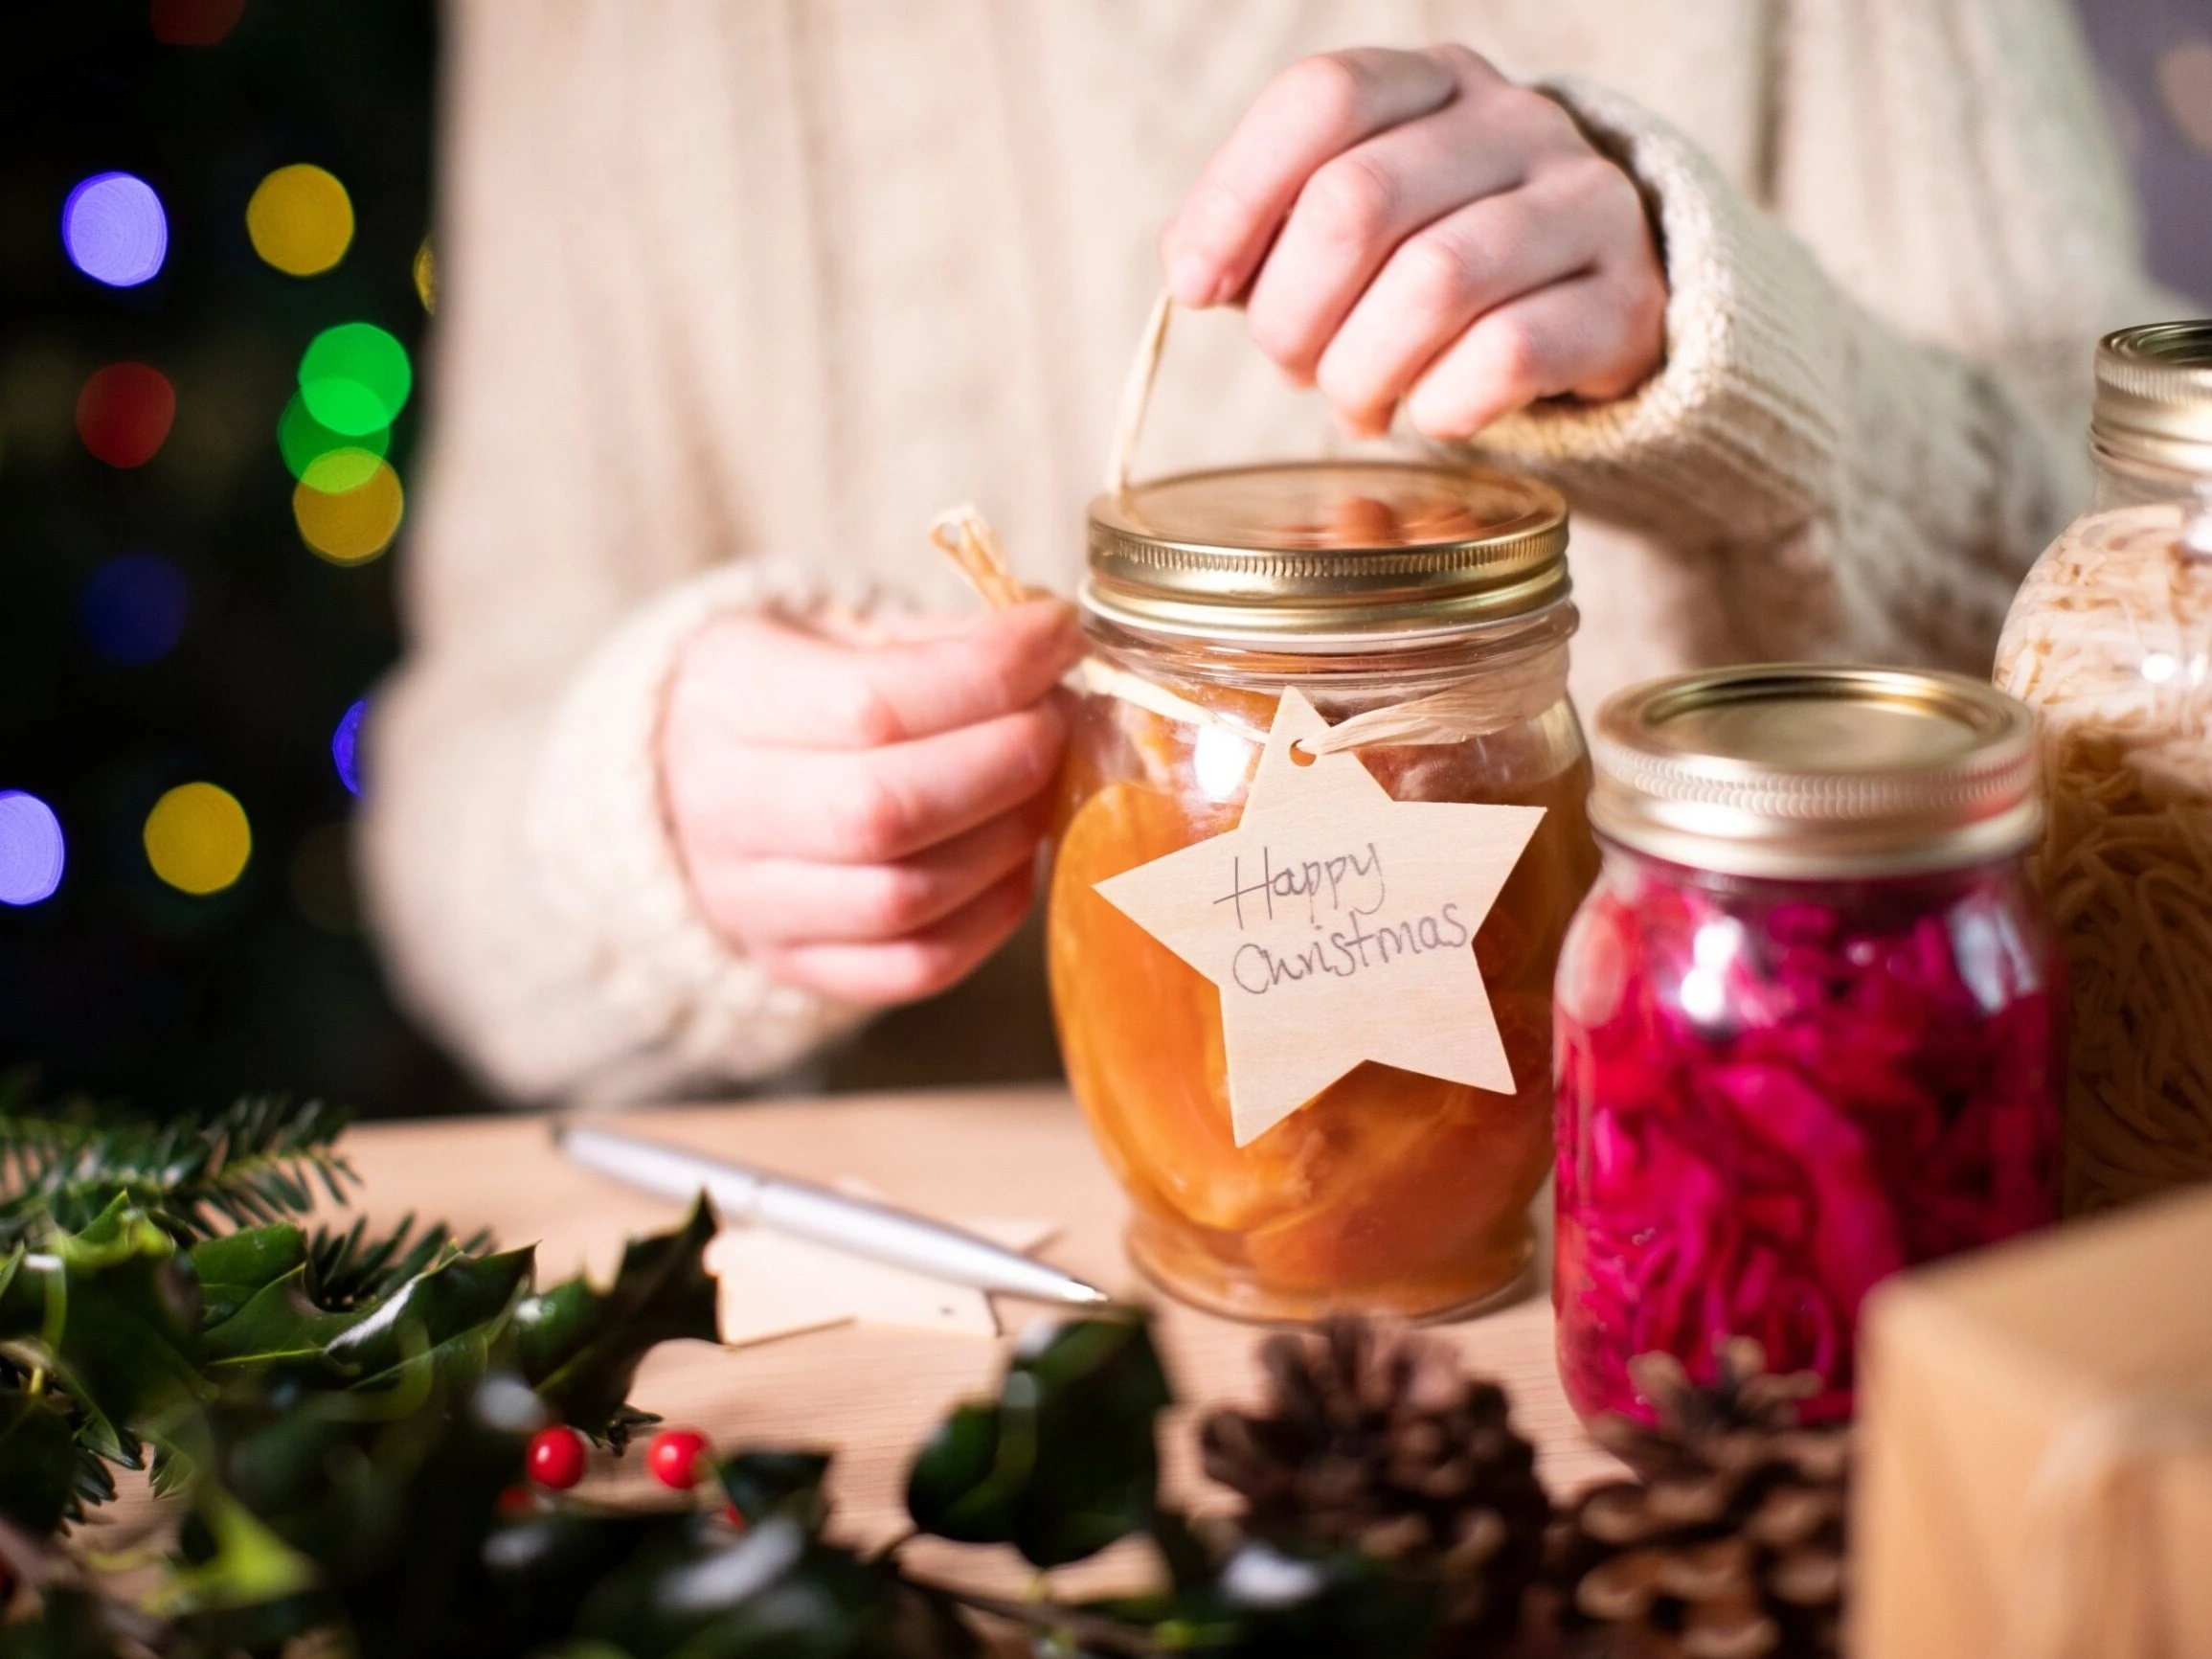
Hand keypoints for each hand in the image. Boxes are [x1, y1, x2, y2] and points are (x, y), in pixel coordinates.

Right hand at [661, 600, 1083, 1004]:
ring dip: (1006, 840)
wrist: (696, 778)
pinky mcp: (796, 963)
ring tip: (1041, 788)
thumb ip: (941, 644)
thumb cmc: (795, 691)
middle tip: (1055, 723)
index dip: (989, 674)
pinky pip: (914, 966)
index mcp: (729, 697)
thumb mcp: (841, 634)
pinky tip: (1015, 862)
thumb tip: (1053, 647)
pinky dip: (990, 917)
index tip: (1058, 637)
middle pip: (885, 810)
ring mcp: (751, 903)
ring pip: (903, 898)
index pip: (874, 703)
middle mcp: (722, 809)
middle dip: (1005, 762)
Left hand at [1160, 45, 1665, 440]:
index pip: (1321, 99)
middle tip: (1291, 365)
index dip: (1236, 197)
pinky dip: (1441, 404)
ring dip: (1361, 370)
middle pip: (1358, 202)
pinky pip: (1507, 355)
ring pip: (1434, 282)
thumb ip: (1268, 231)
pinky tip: (1431, 411)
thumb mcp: (1351, 228)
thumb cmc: (1437, 266)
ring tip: (1355, 401)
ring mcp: (1583, 203)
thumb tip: (1194, 270)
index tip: (1194, 284)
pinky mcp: (1626, 300)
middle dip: (1292, 312)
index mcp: (1431, 82)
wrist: (1595, 308)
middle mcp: (1515, 122)